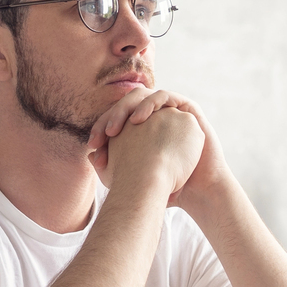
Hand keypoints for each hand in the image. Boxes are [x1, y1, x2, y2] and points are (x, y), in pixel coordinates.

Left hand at [89, 88, 232, 216]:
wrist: (196, 191)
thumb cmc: (167, 189)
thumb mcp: (136, 179)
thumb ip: (113, 169)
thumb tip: (91, 157)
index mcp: (142, 128)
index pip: (117, 118)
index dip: (101, 128)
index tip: (92, 145)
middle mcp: (156, 116)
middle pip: (127, 104)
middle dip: (111, 117)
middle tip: (103, 135)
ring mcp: (171, 111)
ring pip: (143, 96)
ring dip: (126, 109)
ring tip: (116, 129)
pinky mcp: (188, 109)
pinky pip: (164, 96)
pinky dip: (149, 104)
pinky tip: (138, 120)